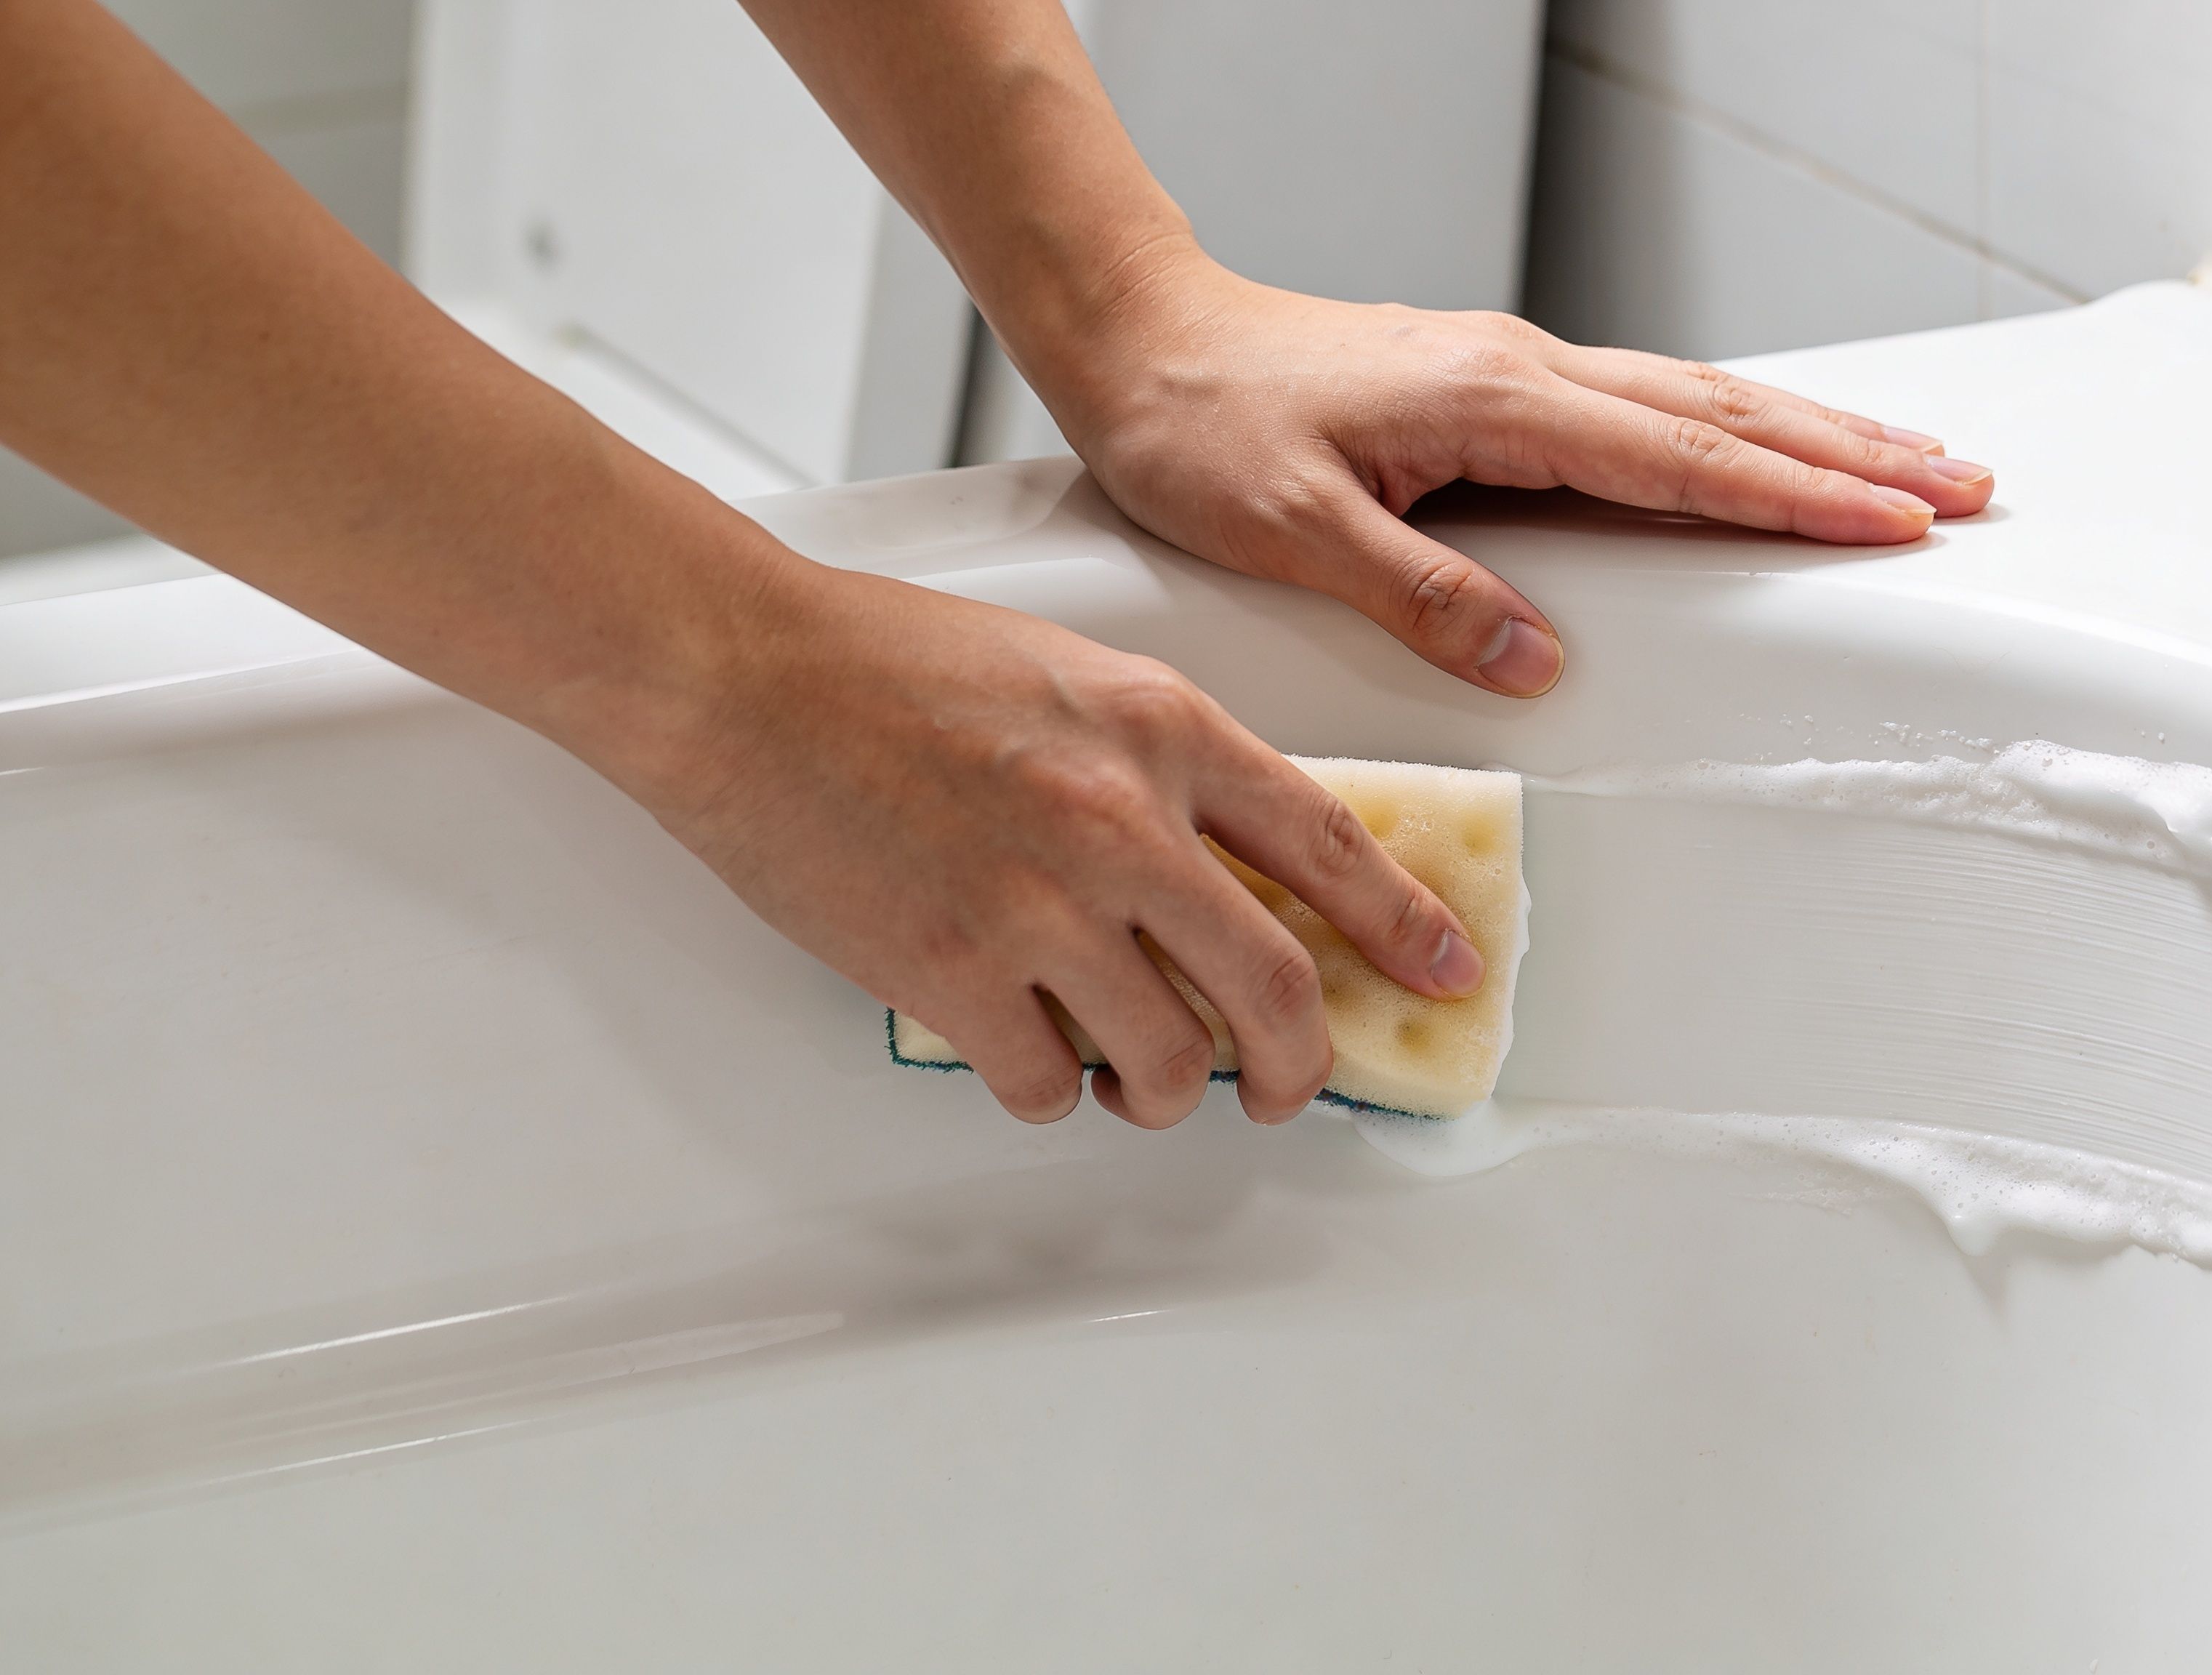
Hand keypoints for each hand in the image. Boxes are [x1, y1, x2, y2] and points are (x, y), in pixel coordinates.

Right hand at [630, 565, 1481, 1127]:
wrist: (743, 672)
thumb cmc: (889, 661)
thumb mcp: (1075, 679)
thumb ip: (1166, 765)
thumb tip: (1230, 869)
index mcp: (1164, 731)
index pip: (1329, 845)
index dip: (1404, 924)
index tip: (1443, 971)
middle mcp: (1122, 821)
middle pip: (1273, 986)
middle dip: (1300, 1064)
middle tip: (1289, 1088)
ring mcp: (1039, 903)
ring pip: (1167, 1058)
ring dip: (1165, 1094)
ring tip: (1140, 1086)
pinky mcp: (953, 971)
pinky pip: (1047, 1083)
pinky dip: (1054, 1093)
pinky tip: (1036, 1063)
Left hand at [1030, 252, 1995, 697]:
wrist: (1140, 337)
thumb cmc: (1199, 426)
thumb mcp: (1292, 529)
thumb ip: (1423, 593)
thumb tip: (1539, 660)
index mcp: (1496, 403)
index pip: (1681, 460)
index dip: (1796, 500)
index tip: (1897, 527)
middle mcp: (1525, 372)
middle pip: (1725, 415)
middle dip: (1852, 458)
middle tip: (1964, 489)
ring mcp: (1518, 370)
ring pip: (1699, 400)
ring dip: (1810, 434)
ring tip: (1910, 465)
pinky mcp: (1498, 383)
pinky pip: (1649, 404)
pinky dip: (1733, 426)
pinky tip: (1764, 445)